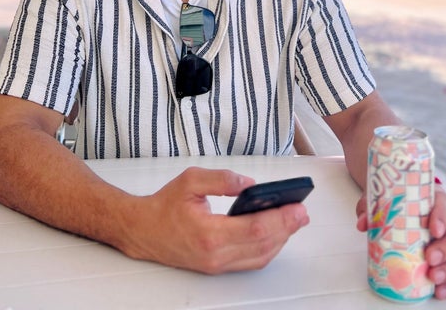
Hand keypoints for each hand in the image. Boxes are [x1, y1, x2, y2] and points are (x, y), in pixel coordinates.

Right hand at [118, 167, 309, 273]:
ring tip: (294, 221)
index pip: (255, 229)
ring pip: (259, 257)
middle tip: (302, 213)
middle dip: (287, 229)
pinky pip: (249, 261)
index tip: (298, 207)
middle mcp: (215, 255)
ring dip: (280, 240)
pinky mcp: (216, 266)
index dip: (281, 219)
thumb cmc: (164, 205)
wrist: (142, 230)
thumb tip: (250, 183)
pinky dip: (267, 248)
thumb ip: (223, 179)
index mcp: (210, 233)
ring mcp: (216, 264)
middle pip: (262, 245)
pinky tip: (275, 233)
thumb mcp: (191, 180)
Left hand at [356, 187, 445, 299]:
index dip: (442, 217)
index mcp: (436, 199)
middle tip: (430, 258)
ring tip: (434, 277)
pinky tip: (440, 290)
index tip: (433, 230)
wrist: (406, 206)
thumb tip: (364, 223)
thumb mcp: (384, 200)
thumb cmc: (400, 203)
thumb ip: (372, 207)